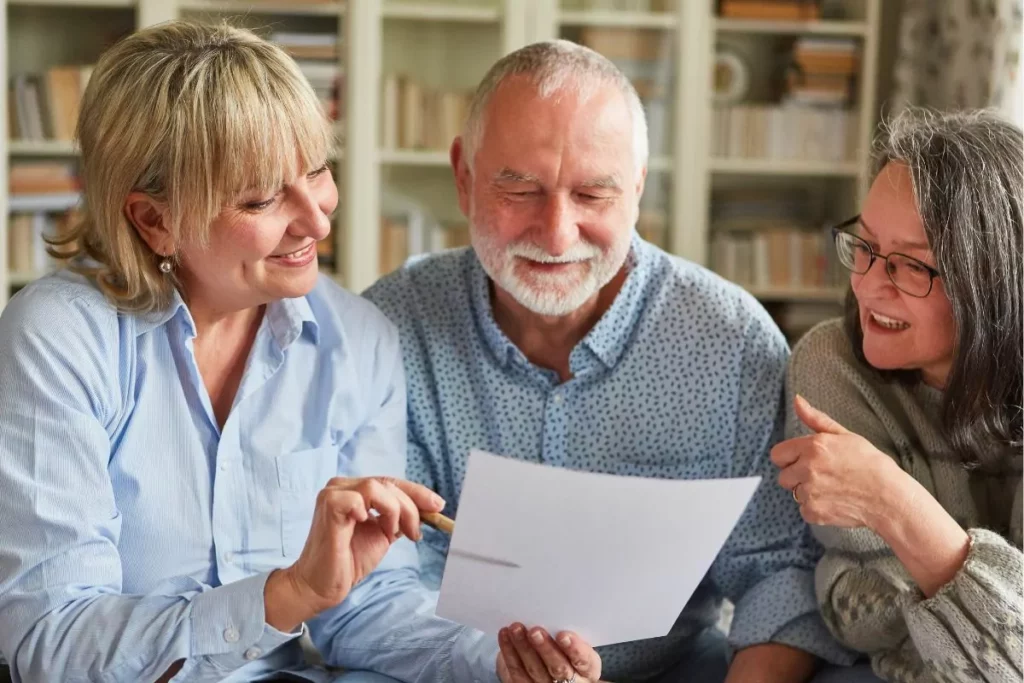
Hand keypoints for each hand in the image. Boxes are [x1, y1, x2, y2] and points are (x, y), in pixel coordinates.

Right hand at [265, 476, 444, 630]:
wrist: (322, 585)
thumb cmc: (349, 560)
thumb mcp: (383, 533)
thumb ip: (399, 517)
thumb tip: (429, 507)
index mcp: (353, 490)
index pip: (390, 482)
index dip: (416, 492)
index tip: (438, 506)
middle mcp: (341, 486)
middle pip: (387, 483)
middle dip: (410, 507)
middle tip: (416, 532)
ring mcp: (332, 494)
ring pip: (377, 487)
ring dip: (394, 510)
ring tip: (392, 534)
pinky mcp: (329, 506)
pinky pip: (358, 498)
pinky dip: (374, 511)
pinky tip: (373, 527)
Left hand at [496, 623, 601, 682]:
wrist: (545, 665)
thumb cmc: (563, 646)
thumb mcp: (572, 640)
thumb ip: (568, 631)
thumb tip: (553, 607)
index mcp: (587, 670)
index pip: (586, 662)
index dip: (575, 650)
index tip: (563, 635)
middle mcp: (570, 682)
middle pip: (559, 669)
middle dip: (546, 649)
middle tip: (535, 631)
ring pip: (535, 670)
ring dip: (523, 648)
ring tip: (515, 629)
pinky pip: (516, 672)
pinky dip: (509, 652)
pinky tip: (505, 635)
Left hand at [770, 395, 903, 528]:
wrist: (889, 497)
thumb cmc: (871, 464)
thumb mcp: (845, 435)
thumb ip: (816, 419)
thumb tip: (797, 400)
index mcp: (813, 447)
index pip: (777, 455)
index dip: (789, 458)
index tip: (803, 462)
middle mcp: (807, 468)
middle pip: (783, 476)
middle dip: (797, 477)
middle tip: (822, 477)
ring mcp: (809, 492)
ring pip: (795, 493)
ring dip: (808, 493)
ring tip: (832, 489)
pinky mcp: (814, 512)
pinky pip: (804, 510)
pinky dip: (816, 509)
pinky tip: (835, 503)